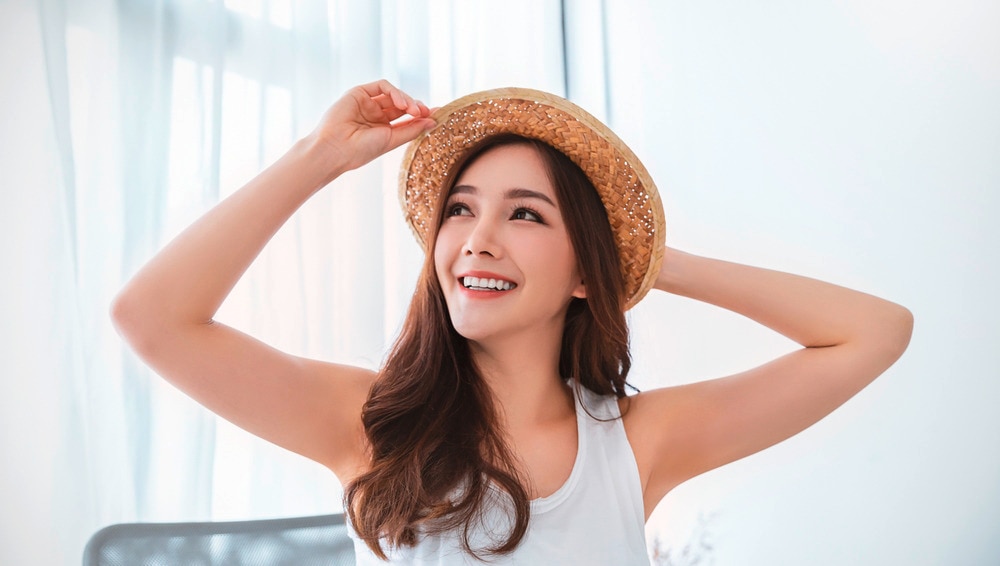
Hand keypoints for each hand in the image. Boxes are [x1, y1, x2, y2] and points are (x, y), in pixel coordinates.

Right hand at [306, 79, 434, 176]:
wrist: (335, 148)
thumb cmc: (361, 150)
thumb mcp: (392, 140)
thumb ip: (412, 129)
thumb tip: (433, 121)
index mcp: (383, 129)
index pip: (406, 118)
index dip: (421, 115)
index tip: (437, 115)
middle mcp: (375, 115)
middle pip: (402, 105)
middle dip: (416, 106)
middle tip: (425, 112)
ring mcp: (367, 103)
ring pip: (393, 94)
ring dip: (407, 100)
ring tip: (413, 110)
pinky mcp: (359, 92)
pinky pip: (382, 85)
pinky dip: (394, 91)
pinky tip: (400, 103)